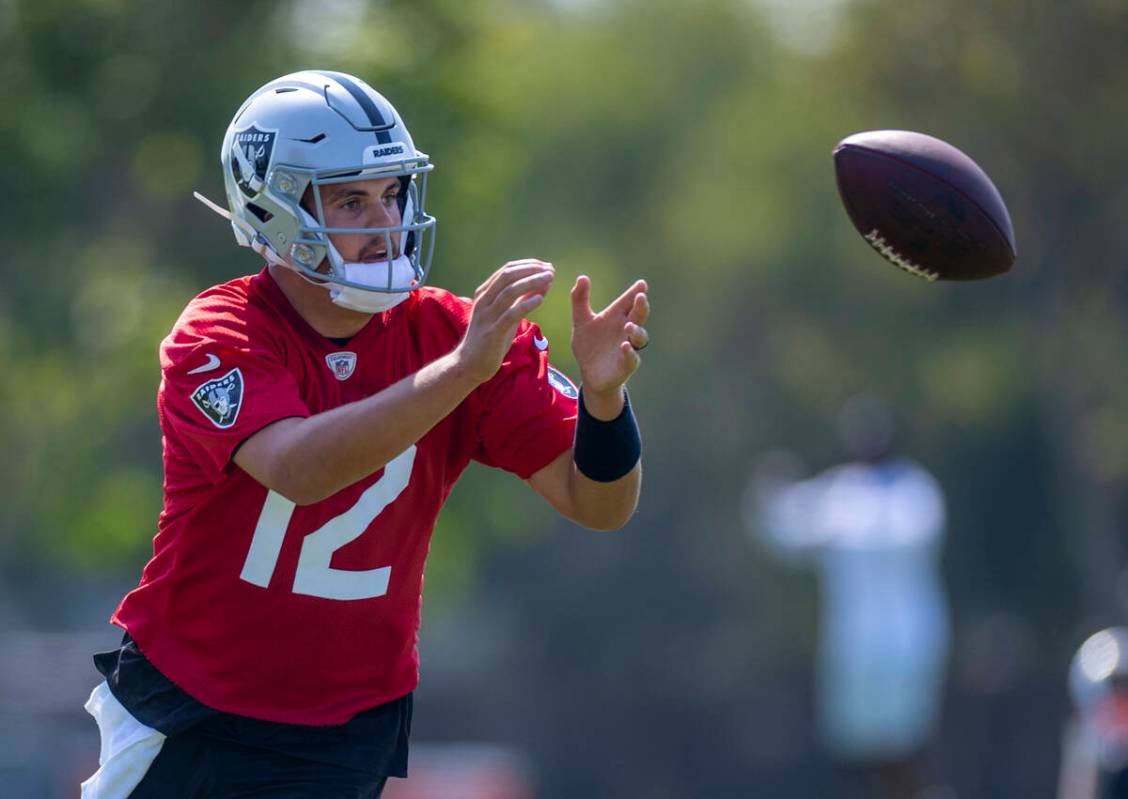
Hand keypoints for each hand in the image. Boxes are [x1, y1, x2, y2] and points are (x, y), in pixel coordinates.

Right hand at [455, 259, 554, 383]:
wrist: (469, 364)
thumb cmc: (489, 339)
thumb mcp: (505, 315)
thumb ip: (521, 299)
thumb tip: (542, 283)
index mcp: (485, 294)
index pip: (506, 270)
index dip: (528, 265)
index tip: (546, 266)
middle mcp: (483, 301)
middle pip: (508, 276)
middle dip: (531, 270)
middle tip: (550, 270)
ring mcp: (486, 316)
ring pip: (509, 291)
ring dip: (532, 282)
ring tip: (549, 279)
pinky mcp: (492, 332)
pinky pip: (510, 314)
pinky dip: (526, 304)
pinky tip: (540, 299)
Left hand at [570, 275, 648, 417]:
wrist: (589, 373)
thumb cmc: (589, 345)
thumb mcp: (581, 321)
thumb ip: (580, 300)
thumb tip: (582, 277)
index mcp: (616, 317)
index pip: (628, 302)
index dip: (635, 293)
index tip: (641, 284)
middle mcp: (626, 330)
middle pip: (639, 316)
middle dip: (641, 307)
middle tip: (641, 297)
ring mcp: (629, 347)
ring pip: (640, 337)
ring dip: (636, 331)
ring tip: (629, 326)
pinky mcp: (626, 365)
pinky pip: (632, 358)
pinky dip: (630, 352)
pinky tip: (625, 346)